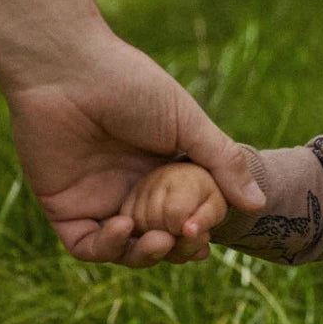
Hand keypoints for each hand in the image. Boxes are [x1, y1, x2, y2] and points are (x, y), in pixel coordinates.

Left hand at [6, 30, 262, 265]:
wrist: (66, 68)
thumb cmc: (130, 85)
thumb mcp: (189, 124)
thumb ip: (224, 163)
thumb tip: (258, 203)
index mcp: (164, 172)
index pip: (186, 217)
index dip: (197, 234)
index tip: (205, 235)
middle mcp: (133, 190)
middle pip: (160, 241)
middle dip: (176, 250)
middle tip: (186, 239)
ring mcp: (98, 199)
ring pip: (126, 251)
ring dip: (146, 255)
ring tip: (160, 240)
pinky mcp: (64, 206)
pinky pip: (87, 245)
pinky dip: (109, 247)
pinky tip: (125, 227)